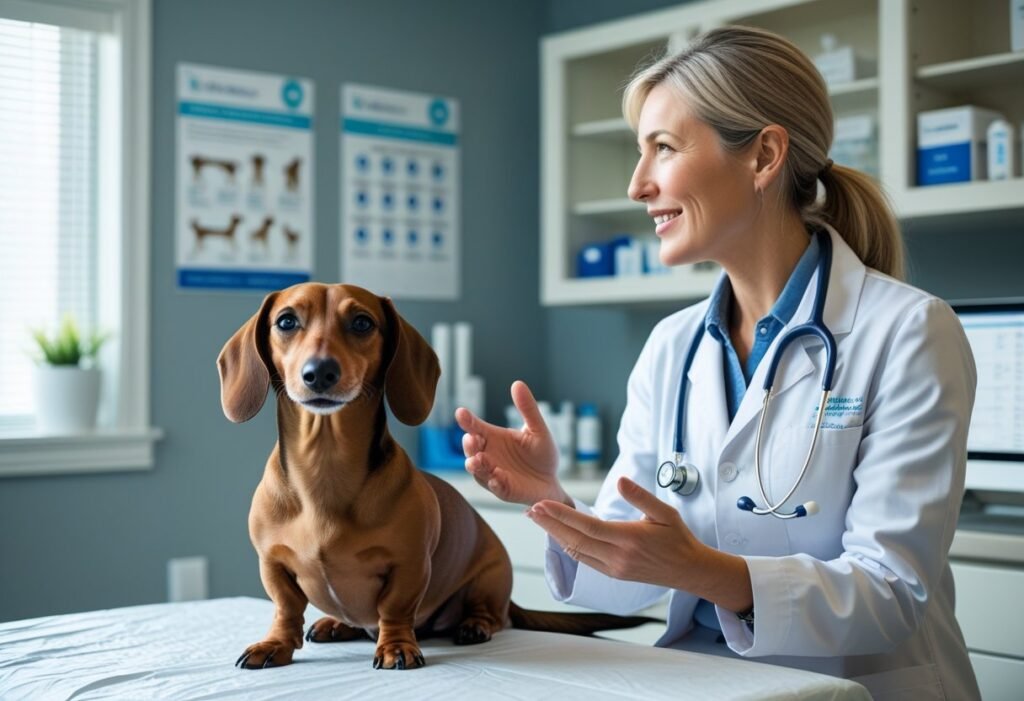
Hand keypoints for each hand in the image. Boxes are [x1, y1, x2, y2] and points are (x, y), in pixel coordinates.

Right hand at [455, 380, 568, 505]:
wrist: (552, 481)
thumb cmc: (542, 454)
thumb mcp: (538, 430)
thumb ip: (528, 409)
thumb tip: (518, 383)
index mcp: (493, 438)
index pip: (475, 427)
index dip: (467, 421)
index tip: (461, 413)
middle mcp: (488, 455)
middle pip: (471, 449)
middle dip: (469, 445)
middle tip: (471, 439)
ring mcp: (493, 474)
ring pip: (478, 470)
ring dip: (477, 465)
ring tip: (479, 459)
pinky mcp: (503, 490)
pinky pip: (495, 487)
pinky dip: (495, 482)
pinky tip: (497, 477)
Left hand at [527, 476, 752, 610]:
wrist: (689, 570)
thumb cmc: (678, 538)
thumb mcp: (665, 512)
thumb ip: (641, 496)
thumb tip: (620, 480)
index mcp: (629, 539)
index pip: (588, 526)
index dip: (562, 516)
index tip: (543, 504)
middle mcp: (618, 557)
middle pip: (575, 540)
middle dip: (550, 525)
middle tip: (530, 510)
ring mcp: (614, 569)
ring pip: (576, 552)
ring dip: (555, 536)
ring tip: (538, 520)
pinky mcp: (613, 575)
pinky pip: (584, 560)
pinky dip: (568, 546)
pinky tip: (559, 535)